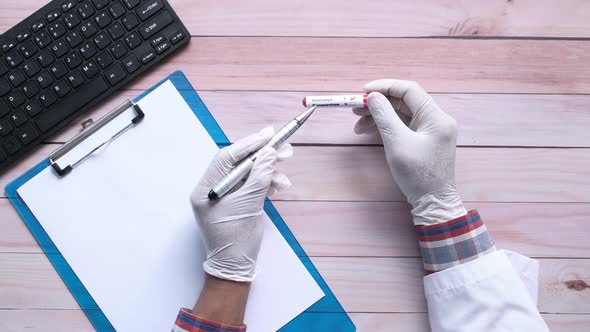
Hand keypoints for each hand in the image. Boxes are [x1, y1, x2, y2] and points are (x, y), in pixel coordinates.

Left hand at [191, 127, 291, 281]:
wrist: (235, 267)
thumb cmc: (237, 240)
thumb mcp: (250, 204)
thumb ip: (259, 176)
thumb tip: (269, 152)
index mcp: (206, 189)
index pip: (227, 158)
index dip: (249, 144)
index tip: (269, 135)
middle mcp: (212, 190)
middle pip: (238, 164)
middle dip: (262, 157)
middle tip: (284, 149)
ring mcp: (223, 197)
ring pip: (247, 175)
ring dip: (268, 173)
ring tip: (284, 178)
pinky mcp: (235, 203)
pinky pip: (250, 186)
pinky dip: (265, 184)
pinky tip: (277, 186)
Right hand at [353, 79, 465, 224]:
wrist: (433, 202)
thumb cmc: (418, 174)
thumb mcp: (397, 142)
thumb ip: (384, 116)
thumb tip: (374, 97)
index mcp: (436, 117)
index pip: (409, 90)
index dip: (385, 87)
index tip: (364, 91)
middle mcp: (436, 120)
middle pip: (403, 102)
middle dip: (378, 104)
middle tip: (356, 109)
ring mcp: (430, 131)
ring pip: (401, 114)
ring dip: (378, 117)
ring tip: (357, 125)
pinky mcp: (423, 141)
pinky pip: (403, 126)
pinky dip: (385, 127)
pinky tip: (368, 131)